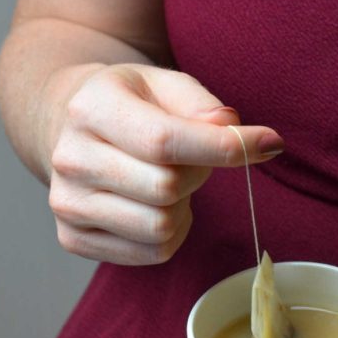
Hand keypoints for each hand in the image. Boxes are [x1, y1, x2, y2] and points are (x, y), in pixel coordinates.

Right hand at [47, 64, 282, 264]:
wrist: (75, 128)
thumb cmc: (134, 105)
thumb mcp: (166, 84)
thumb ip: (202, 104)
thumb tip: (230, 128)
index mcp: (91, 109)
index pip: (165, 141)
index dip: (225, 147)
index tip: (269, 143)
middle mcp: (69, 158)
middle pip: (167, 188)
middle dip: (198, 174)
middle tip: (191, 159)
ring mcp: (67, 204)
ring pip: (161, 227)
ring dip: (183, 207)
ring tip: (170, 182)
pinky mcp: (73, 238)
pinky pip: (153, 253)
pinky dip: (172, 233)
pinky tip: (157, 206)